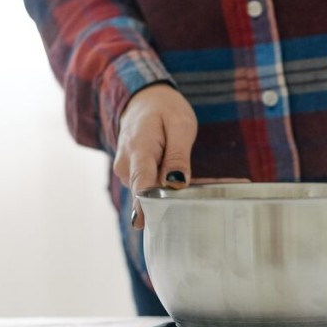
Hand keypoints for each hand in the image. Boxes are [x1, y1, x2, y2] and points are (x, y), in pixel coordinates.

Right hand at [113, 84, 196, 229]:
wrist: (143, 100)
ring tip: (191, 183)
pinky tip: (177, 181)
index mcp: (138, 149)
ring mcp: (126, 172)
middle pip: (147, 195)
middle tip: (199, 202)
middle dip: (170, 200)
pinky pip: (149, 187)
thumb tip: (176, 184)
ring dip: (169, 192)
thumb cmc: (164, 110)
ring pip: (149, 193)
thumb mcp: (180, 125)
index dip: (150, 209)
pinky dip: (163, 187)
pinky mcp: (132, 176)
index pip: (142, 186)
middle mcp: (126, 165)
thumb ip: (178, 156)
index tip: (158, 226)